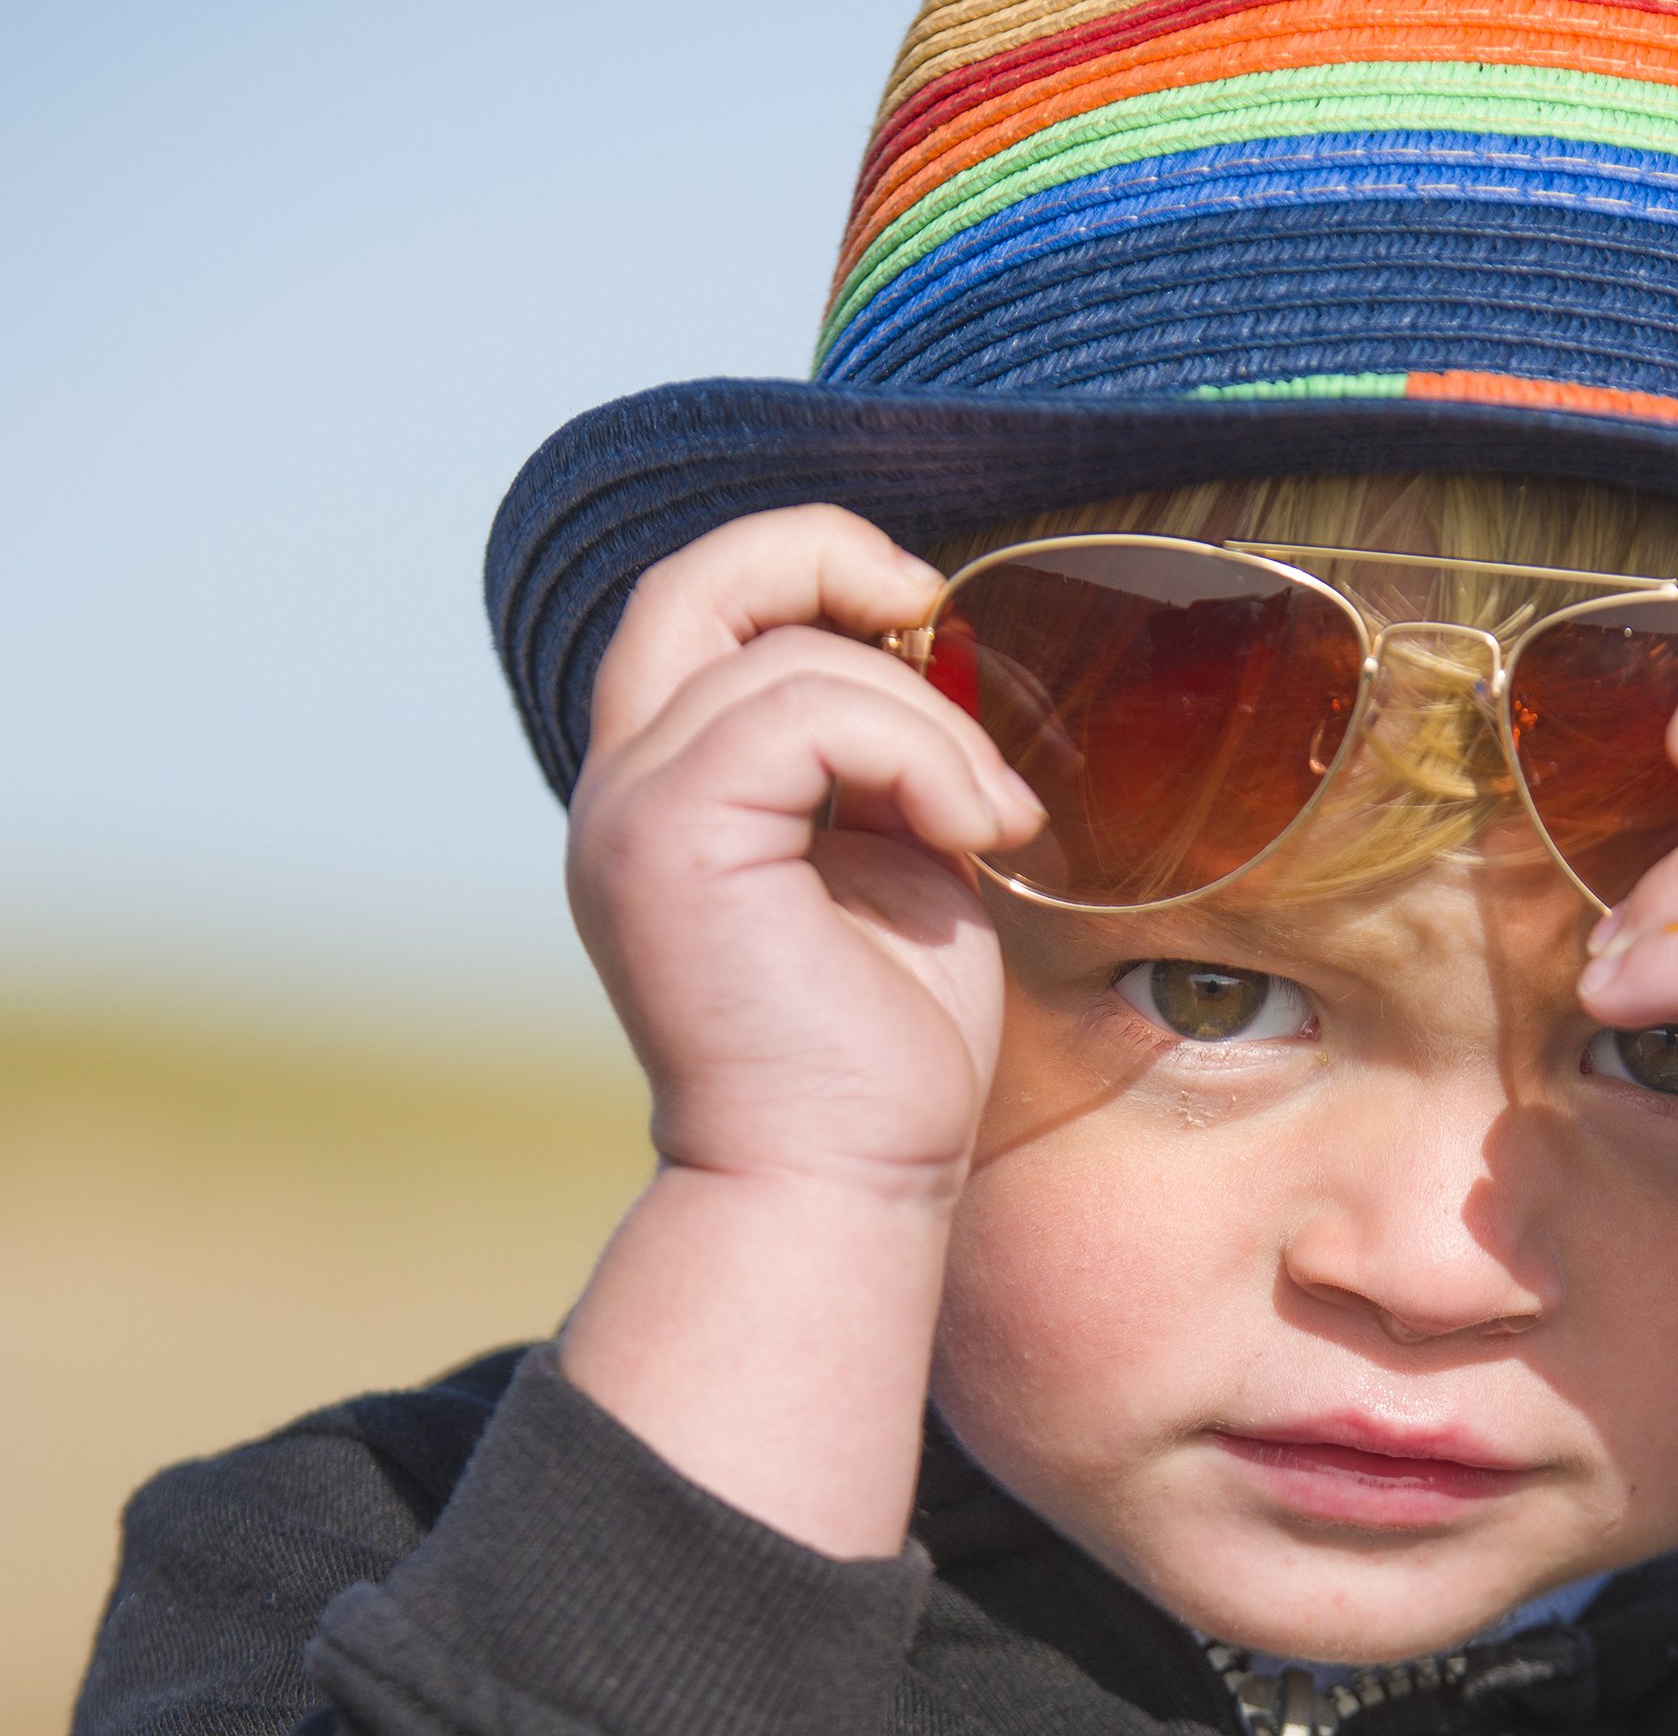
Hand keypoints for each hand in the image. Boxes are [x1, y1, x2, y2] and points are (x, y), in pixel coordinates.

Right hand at [567, 506, 1043, 1197]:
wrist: (844, 1181)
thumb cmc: (882, 1057)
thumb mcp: (901, 865)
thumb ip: (889, 761)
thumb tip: (935, 659)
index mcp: (672, 796)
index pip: (706, 611)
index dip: (813, 572)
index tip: (925, 625)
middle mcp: (626, 793)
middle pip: (694, 581)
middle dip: (825, 554)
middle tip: (933, 609)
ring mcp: (633, 813)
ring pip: (788, 658)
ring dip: (928, 721)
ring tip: (993, 819)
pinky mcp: (669, 840)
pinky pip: (804, 712)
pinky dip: (918, 750)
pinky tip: (976, 830)